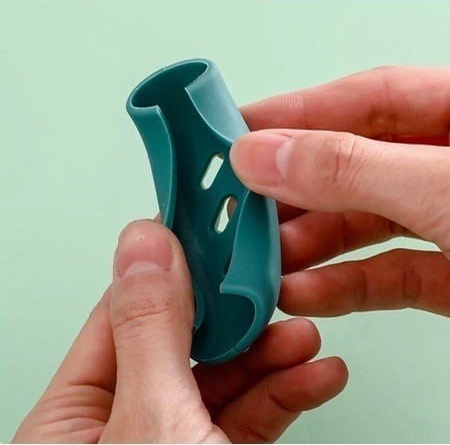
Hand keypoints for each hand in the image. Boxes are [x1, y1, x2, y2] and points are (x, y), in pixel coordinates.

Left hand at [13, 220, 346, 442]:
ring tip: (303, 330)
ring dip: (268, 353)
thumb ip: (147, 328)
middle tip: (268, 286)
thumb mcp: (151, 424)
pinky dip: (284, 394)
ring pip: (217, 381)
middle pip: (178, 345)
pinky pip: (245, 420)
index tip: (203, 235)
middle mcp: (114, 434)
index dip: (165, 269)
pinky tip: (314, 372)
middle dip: (231, 316)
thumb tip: (142, 243)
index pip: (121, 315)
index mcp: (68, 423)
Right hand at [230, 66, 449, 317]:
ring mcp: (448, 222)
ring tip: (259, 261)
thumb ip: (353, 170)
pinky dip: (338, 287)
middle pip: (352, 167)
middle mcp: (447, 168)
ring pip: (360, 226)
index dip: (296, 114)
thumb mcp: (441, 188)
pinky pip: (383, 274)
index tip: (235, 133)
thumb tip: (265, 156)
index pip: (366, 100)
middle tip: (236, 208)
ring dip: (304, 247)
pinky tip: (298, 293)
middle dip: (289, 193)